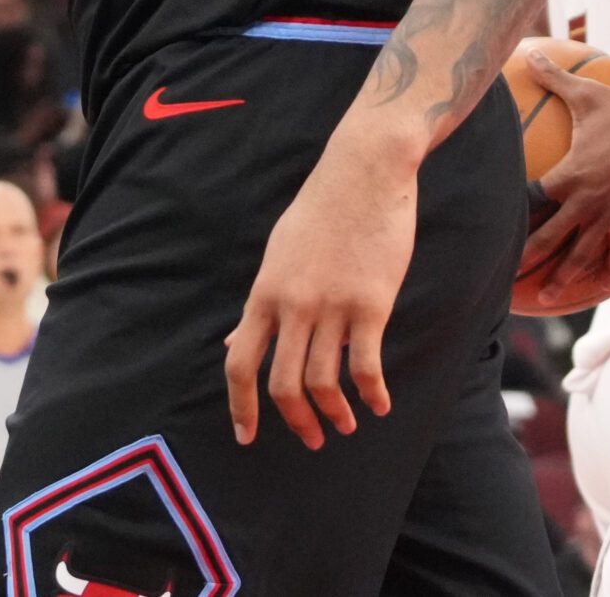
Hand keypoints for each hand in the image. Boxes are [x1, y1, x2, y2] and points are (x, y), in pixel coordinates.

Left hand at [224, 124, 418, 449]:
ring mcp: (331, 306)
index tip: (246, 436)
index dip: (240, 407)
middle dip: (296, 422)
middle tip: (310, 438)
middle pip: (283, 385)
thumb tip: (230, 344)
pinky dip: (372, 394)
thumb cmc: (320, 210)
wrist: (364, 172)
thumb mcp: (277, 254)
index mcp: (264, 293)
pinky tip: (379, 405)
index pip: (239, 363)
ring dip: (335, 414)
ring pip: (324, 382)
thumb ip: (258, 304)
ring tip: (346, 424)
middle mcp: (292, 305)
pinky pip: (366, 365)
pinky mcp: (371, 303)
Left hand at [515, 50, 609, 304]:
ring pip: (582, 254)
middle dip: (526, 259)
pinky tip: (602, 285)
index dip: (509, 216)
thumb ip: (554, 77)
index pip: (530, 200)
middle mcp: (586, 201)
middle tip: (504, 278)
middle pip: (549, 238)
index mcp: (569, 175)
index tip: (490, 229)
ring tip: (547, 297)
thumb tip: (529, 51)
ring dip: (564, 277)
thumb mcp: (587, 93)